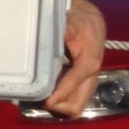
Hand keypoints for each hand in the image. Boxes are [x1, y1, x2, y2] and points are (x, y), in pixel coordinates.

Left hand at [42, 0, 105, 117]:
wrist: (91, 22)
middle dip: (57, 106)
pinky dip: (59, 101)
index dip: (59, 94)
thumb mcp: (72, 22)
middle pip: (76, 105)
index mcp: (89, 63)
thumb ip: (63, 32)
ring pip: (74, 106)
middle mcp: (90, 77)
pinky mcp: (82, 84)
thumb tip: (48, 40)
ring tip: (39, 96)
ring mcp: (87, 83)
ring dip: (57, 106)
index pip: (74, 83)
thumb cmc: (80, 22)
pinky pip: (71, 100)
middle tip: (38, 98)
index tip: (44, 100)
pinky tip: (45, 91)